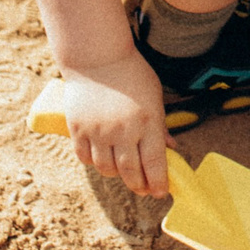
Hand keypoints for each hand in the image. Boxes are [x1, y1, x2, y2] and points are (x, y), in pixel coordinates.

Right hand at [57, 52, 173, 196]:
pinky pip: (86, 158)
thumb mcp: (154, 96)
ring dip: (116, 174)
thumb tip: (171, 149)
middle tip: (144, 189)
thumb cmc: (131, 74)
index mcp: (147, 122)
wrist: (97, 57)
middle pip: (130, 172)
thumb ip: (161, 125)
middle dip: (139, 185)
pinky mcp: (78, 129)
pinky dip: (95, 162)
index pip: (154, 163)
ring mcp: (98, 131)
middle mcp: (123, 131)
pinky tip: (102, 157)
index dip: (159, 183)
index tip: (161, 192)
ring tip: (123, 169)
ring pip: (106, 169)